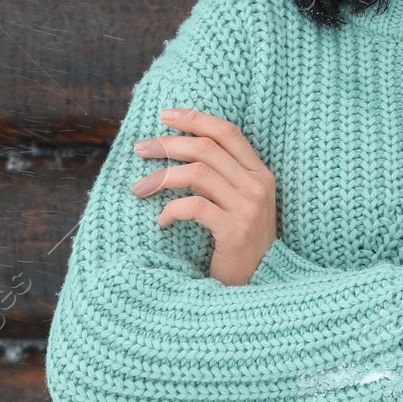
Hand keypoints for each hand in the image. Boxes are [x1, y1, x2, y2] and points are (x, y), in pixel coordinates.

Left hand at [130, 107, 277, 286]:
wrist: (262, 285)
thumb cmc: (243, 245)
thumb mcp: (241, 204)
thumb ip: (224, 177)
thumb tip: (179, 149)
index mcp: (261, 173)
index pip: (228, 132)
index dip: (195, 118)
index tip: (165, 115)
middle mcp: (258, 185)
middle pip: (206, 148)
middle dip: (168, 144)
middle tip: (141, 148)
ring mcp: (248, 207)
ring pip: (196, 173)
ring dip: (161, 177)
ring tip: (140, 188)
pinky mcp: (234, 230)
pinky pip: (193, 207)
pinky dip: (170, 211)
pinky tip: (161, 222)